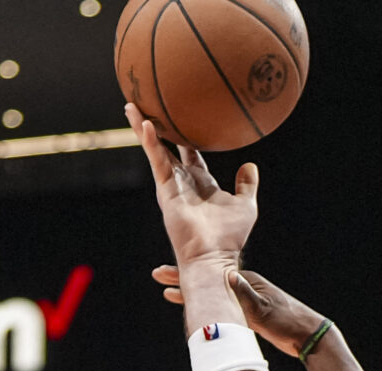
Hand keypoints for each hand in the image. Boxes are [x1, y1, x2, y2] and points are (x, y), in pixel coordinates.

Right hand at [127, 102, 257, 278]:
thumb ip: (246, 185)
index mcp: (201, 182)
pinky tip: (145, 124)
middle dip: (156, 126)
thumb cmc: (229, 237)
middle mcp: (183, 181)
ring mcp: (171, 185)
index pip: (190, 152)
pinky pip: (157, 160)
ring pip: (155, 149)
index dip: (186, 134)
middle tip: (146, 104)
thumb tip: (250, 165)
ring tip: (131, 105)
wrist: (214, 256)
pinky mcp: (165, 189)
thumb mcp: (245, 205)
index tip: (182, 115)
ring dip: (143, 127)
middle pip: (166, 146)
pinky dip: (150, 142)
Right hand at [151, 263, 326, 357]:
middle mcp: (240, 286)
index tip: (166, 272)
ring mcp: (242, 298)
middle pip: (205, 280)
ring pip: (209, 293)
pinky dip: (204, 305)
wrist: (306, 334)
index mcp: (243, 281)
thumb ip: (246, 294)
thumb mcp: (265, 308)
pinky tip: (195, 307)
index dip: (186, 273)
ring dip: (190, 293)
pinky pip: (218, 306)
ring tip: (168, 292)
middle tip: (159, 274)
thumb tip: (230, 275)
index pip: (208, 274)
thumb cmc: (288, 321)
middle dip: (182, 278)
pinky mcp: (246, 312)